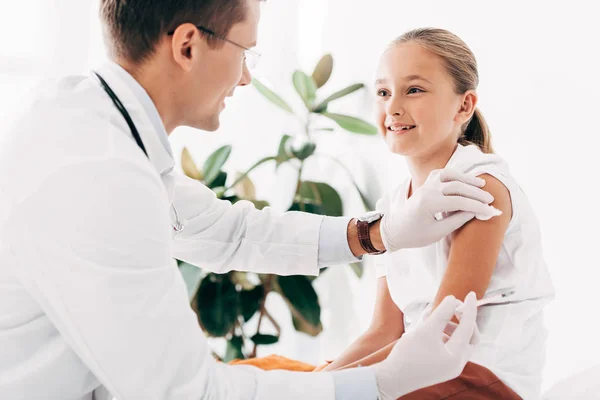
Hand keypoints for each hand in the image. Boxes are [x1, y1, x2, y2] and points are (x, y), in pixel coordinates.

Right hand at [374, 292, 478, 398]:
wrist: (391, 379)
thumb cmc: (408, 355)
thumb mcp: (426, 330)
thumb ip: (441, 313)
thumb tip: (453, 299)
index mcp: (456, 357)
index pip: (468, 328)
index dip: (469, 309)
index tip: (470, 293)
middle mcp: (456, 364)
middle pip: (469, 337)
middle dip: (462, 320)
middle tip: (454, 308)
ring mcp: (447, 367)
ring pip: (457, 341)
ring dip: (449, 326)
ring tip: (434, 317)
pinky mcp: (438, 366)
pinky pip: (446, 346)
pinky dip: (441, 334)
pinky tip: (428, 326)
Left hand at [380, 168, 500, 250]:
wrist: (396, 230)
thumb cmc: (415, 235)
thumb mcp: (437, 232)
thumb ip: (457, 220)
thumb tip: (476, 212)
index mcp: (429, 203)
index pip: (459, 201)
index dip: (477, 206)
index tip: (490, 212)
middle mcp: (427, 190)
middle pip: (457, 186)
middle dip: (476, 193)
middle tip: (491, 200)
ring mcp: (426, 185)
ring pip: (450, 175)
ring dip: (467, 179)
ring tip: (482, 185)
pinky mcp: (425, 184)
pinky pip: (441, 174)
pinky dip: (454, 174)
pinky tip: (464, 180)